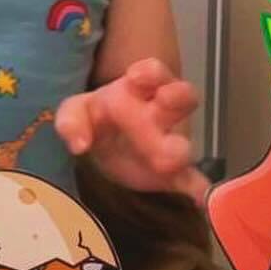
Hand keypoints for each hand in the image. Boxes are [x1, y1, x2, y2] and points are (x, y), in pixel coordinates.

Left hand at [55, 58, 205, 200]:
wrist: (106, 152)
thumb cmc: (96, 120)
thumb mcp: (76, 113)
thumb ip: (71, 121)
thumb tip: (78, 144)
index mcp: (136, 91)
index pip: (153, 72)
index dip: (150, 71)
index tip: (136, 77)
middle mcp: (160, 113)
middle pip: (182, 96)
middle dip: (176, 96)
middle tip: (164, 101)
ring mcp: (169, 144)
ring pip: (184, 143)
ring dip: (177, 150)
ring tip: (164, 161)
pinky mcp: (173, 176)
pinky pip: (191, 182)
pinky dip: (197, 190)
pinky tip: (199, 198)